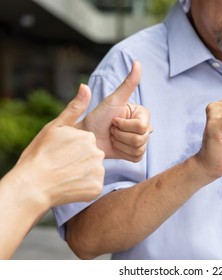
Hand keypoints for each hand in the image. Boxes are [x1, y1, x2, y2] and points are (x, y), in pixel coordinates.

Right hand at [13, 87, 104, 206]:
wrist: (32, 186)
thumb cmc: (39, 155)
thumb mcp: (54, 128)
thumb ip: (74, 108)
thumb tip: (85, 86)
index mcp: (88, 136)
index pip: (85, 142)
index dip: (71, 149)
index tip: (59, 154)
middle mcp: (97, 152)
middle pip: (92, 156)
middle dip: (80, 160)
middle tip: (61, 166)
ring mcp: (98, 171)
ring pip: (94, 170)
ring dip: (83, 174)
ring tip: (65, 176)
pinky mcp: (97, 188)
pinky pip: (93, 186)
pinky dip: (84, 187)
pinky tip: (70, 186)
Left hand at [78, 61, 151, 161]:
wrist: (86, 136)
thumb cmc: (98, 117)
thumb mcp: (114, 99)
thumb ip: (128, 83)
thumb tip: (137, 62)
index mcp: (142, 114)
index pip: (143, 126)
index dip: (125, 125)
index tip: (114, 120)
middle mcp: (144, 127)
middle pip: (142, 138)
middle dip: (121, 134)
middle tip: (112, 129)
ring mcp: (141, 141)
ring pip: (139, 148)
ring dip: (120, 143)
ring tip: (112, 137)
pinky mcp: (136, 154)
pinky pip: (136, 157)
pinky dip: (122, 153)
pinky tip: (115, 146)